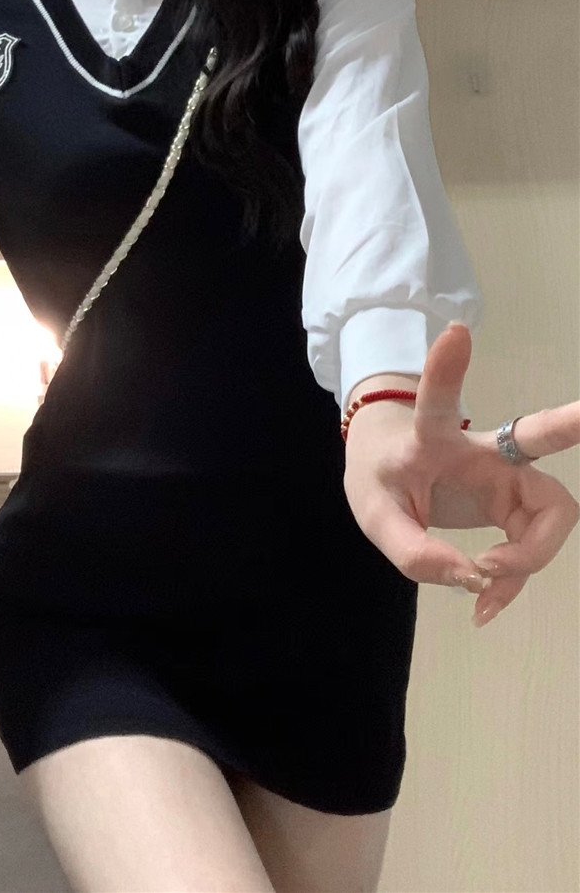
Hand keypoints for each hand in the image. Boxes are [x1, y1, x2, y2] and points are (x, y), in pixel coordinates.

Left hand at [343, 322, 579, 627]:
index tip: (456, 331)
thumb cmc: (381, 475)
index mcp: (431, 438)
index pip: (438, 404)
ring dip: (527, 560)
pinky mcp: (515, 506)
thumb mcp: (375, 514)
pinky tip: (486, 605)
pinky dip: (514, 580)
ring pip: (549, 516)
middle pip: (537, 437)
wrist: (390, 472)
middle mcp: (482, 453)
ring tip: (484, 589)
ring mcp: (506, 479)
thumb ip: (412, 551)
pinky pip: (534, 547)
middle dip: (571, 424)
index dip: (445, 371)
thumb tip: (472, 579)